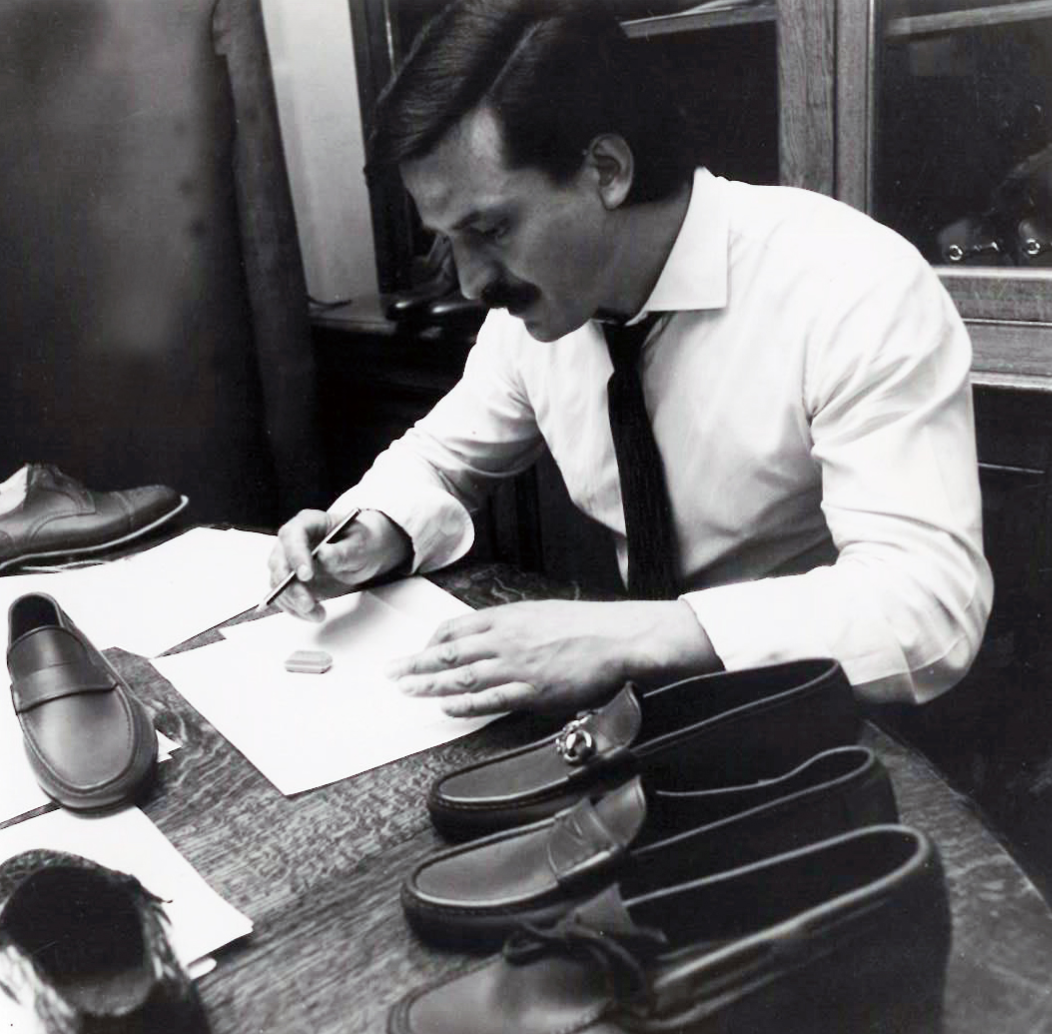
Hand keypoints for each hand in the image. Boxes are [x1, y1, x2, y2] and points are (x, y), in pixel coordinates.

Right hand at [268, 508, 410, 621]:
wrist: (367, 552)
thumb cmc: (363, 541)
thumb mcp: (361, 544)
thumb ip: (342, 551)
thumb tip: (323, 555)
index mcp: (309, 522)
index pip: (292, 535)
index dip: (296, 555)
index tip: (306, 575)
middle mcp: (293, 541)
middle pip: (279, 562)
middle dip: (290, 586)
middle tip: (308, 603)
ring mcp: (290, 561)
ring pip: (278, 583)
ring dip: (293, 602)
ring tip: (317, 613)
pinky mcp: (292, 581)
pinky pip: (284, 596)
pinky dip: (295, 608)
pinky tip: (313, 614)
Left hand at [385, 599, 718, 716]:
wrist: (618, 638)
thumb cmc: (586, 626)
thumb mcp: (541, 614)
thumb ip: (512, 627)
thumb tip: (489, 638)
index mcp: (507, 618)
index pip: (455, 628)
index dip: (431, 642)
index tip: (418, 652)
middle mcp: (506, 639)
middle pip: (449, 652)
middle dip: (416, 664)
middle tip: (392, 673)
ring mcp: (517, 666)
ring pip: (462, 676)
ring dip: (430, 684)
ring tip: (408, 691)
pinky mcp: (532, 691)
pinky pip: (490, 699)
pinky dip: (465, 703)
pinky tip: (447, 706)